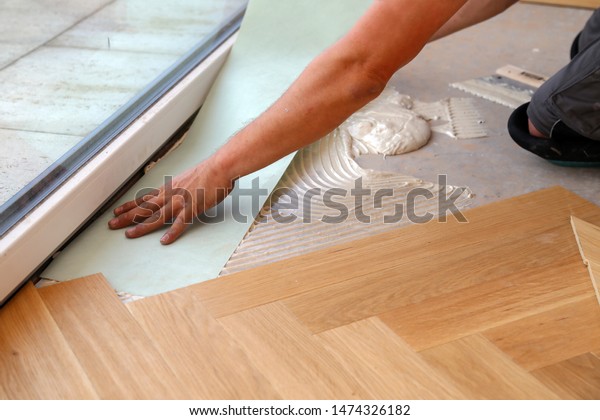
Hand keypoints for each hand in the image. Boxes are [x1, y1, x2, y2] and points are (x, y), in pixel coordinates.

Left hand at [108, 161, 233, 243]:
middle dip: (127, 217)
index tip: (117, 211)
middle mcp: (170, 195)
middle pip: (145, 208)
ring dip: (142, 226)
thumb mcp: (189, 178)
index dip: (130, 205)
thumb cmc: (209, 172)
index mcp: (169, 187)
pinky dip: (172, 233)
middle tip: (112, 224)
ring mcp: (180, 202)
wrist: (219, 167)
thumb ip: (181, 187)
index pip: (145, 198)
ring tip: (129, 234)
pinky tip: (164, 241)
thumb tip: (180, 192)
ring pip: (157, 217)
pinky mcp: (192, 209)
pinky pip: (180, 224)